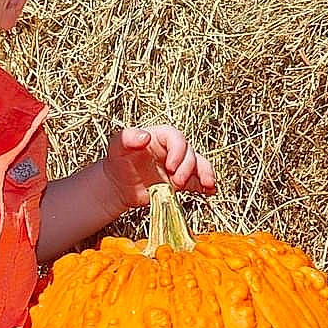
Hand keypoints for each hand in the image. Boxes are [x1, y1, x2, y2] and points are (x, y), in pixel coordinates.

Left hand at [101, 126, 216, 210]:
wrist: (119, 184)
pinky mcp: (182, 182)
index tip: (170, 166)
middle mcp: (174, 149)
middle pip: (190, 153)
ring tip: (208, 184)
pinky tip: (210, 191)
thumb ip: (127, 137)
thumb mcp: (117, 146)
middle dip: (188, 167)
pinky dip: (206, 186)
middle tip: (177, 182)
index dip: (178, 151)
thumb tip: (145, 136)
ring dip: (205, 174)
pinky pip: (198, 182)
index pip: (177, 138)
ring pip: (199, 166)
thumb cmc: (118, 161)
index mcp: (161, 136)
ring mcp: (180, 166)